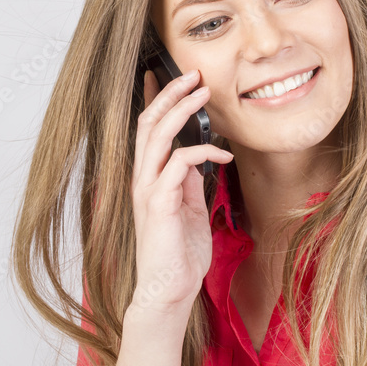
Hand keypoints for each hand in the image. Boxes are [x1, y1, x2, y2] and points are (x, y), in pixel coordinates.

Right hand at [129, 68, 233, 320]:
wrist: (169, 291)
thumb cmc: (179, 255)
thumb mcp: (188, 210)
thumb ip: (187, 183)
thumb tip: (196, 158)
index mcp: (149, 179)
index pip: (149, 130)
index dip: (159, 100)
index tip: (176, 78)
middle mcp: (143, 180)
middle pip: (149, 123)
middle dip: (171, 94)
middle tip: (194, 74)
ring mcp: (148, 191)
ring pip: (158, 137)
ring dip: (181, 110)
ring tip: (202, 93)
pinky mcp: (159, 205)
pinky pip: (178, 165)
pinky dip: (202, 152)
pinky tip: (223, 154)